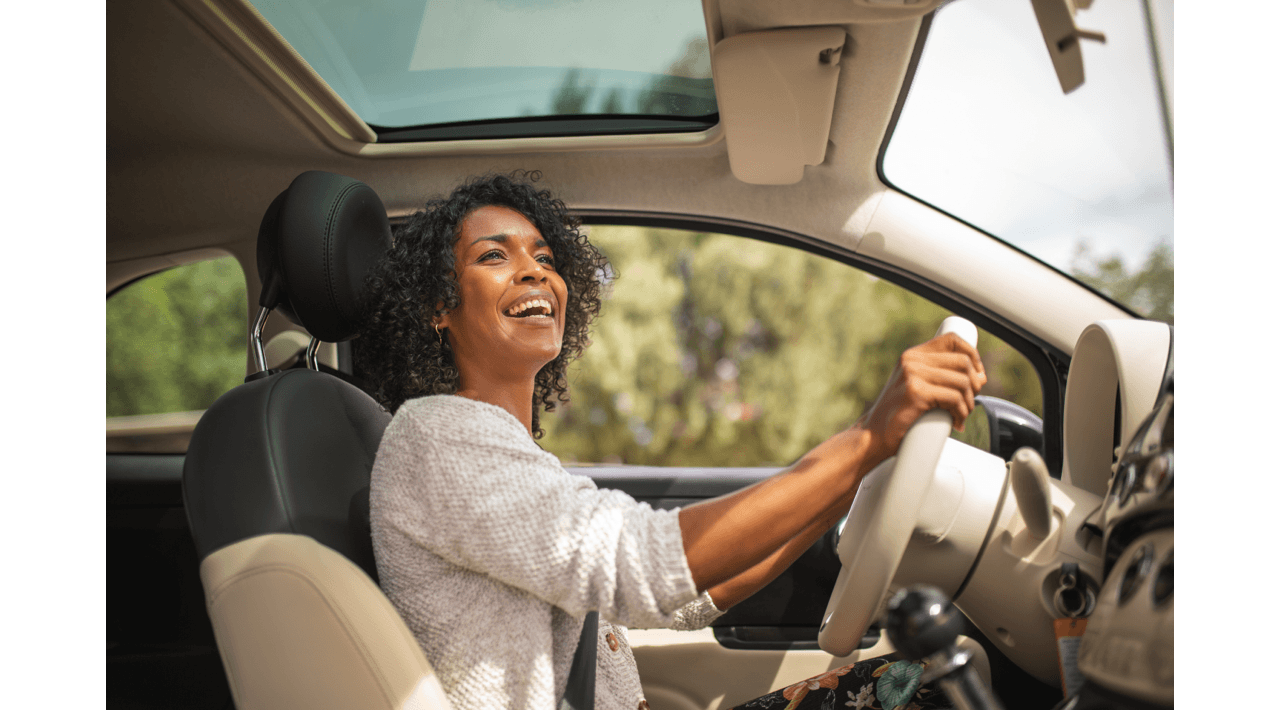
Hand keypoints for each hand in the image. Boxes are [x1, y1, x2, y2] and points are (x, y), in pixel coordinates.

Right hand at [855, 332, 986, 463]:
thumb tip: (981, 377)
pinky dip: (961, 413)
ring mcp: (912, 374)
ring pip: (962, 382)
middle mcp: (911, 360)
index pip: (952, 340)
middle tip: (968, 403)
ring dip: (968, 403)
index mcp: (912, 355)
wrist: (874, 436)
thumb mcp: (917, 387)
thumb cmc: (899, 416)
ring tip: (961, 415)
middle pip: (963, 362)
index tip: (976, 375)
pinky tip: (955, 422)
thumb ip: (941, 378)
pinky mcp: (916, 392)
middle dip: (974, 385)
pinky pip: (954, 398)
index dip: (972, 355)